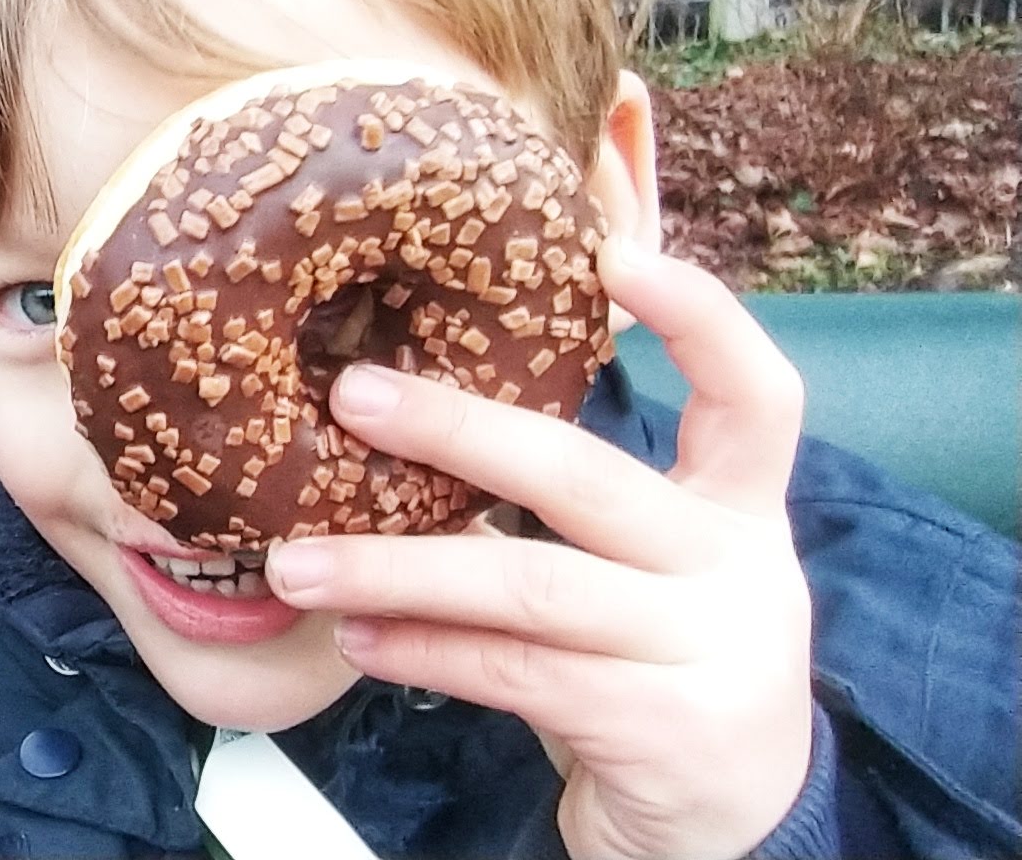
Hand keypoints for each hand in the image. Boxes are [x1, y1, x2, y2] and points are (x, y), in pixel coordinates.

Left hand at [264, 242, 813, 859]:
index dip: (702, 316)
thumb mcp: (637, 580)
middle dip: (458, 429)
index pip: (758, 395)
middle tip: (349, 393)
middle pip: (587, 477)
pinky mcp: (666, 730)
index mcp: (739, 513)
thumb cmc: (651, 674)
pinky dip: (426, 650)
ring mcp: (712, 652)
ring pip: (530, 584)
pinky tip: (359, 640)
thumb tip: (403, 415)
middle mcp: (738, 571)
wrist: (727, 829)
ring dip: (395, 568)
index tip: (613, 251)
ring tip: (297, 564)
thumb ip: (567, 511)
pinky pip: (518, 671)